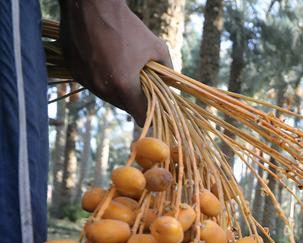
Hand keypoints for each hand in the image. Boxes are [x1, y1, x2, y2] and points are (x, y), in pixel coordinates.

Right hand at [58, 0, 172, 124]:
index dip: (150, 115)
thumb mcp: (157, 48)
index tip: (154, 110)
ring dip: (116, 89)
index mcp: (123, 85)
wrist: (91, 5)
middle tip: (140, 85)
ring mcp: (85, 80)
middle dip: (133, 99)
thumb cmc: (128, 26)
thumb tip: (173, 86)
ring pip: (106, 96)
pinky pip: (91, 83)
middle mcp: (102, 87)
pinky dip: (100, 78)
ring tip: (122, 70)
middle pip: (123, 106)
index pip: (140, 115)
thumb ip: (168, 71)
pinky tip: (106, 62)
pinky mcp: (73, 70)